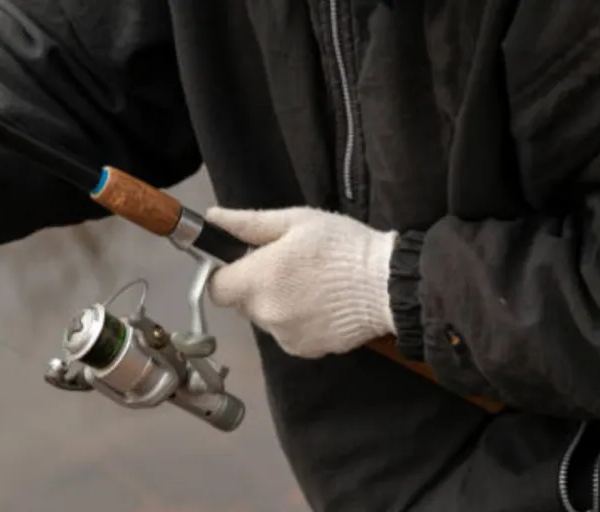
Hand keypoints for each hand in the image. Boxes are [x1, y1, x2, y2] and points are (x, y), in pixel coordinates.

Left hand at [206, 206, 397, 358]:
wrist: (387, 286)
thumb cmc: (342, 247)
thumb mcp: (295, 221)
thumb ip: (248, 223)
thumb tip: (212, 218)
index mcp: (257, 280)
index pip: (216, 287)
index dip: (226, 273)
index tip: (244, 262)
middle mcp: (265, 314)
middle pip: (241, 303)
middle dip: (255, 287)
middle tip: (287, 268)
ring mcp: (284, 336)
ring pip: (265, 319)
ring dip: (276, 304)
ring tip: (309, 285)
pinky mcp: (303, 350)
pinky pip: (286, 333)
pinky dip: (296, 321)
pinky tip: (320, 305)